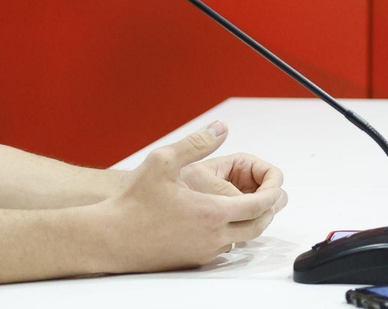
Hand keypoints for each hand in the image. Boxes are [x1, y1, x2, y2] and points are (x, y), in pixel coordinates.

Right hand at [103, 121, 286, 271]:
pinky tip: (219, 216)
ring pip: (242, 238)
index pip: (260, 205)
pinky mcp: (193, 260)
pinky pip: (222, 247)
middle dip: (269, 208)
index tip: (276, 181)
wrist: (111, 238)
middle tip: (272, 191)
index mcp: (213, 211)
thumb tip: (221, 127)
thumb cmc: (134, 200)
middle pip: (258, 225)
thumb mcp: (164, 160)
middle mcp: (214, 236)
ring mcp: (204, 251)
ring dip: (250, 220)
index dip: (273, 191)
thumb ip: (197, 142)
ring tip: (248, 200)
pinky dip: (230, 232)